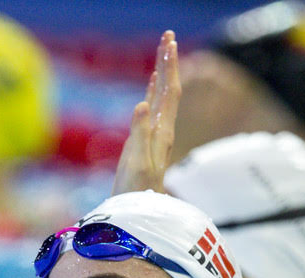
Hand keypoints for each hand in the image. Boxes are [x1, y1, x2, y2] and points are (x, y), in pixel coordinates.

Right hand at [113, 31, 180, 194]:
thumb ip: (140, 133)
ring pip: (161, 98)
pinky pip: (152, 111)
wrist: (137, 215)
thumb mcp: (136, 162)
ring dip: (161, 74)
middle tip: (168, 36)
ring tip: (162, 53)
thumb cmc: (135, 192)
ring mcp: (155, 137)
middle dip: (168, 62)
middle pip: (169, 90)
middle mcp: (162, 131)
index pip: (169, 92)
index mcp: (162, 132)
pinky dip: (152, 94)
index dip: (169, 66)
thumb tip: (143, 103)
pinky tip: (150, 87)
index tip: (168, 42)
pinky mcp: (145, 143)